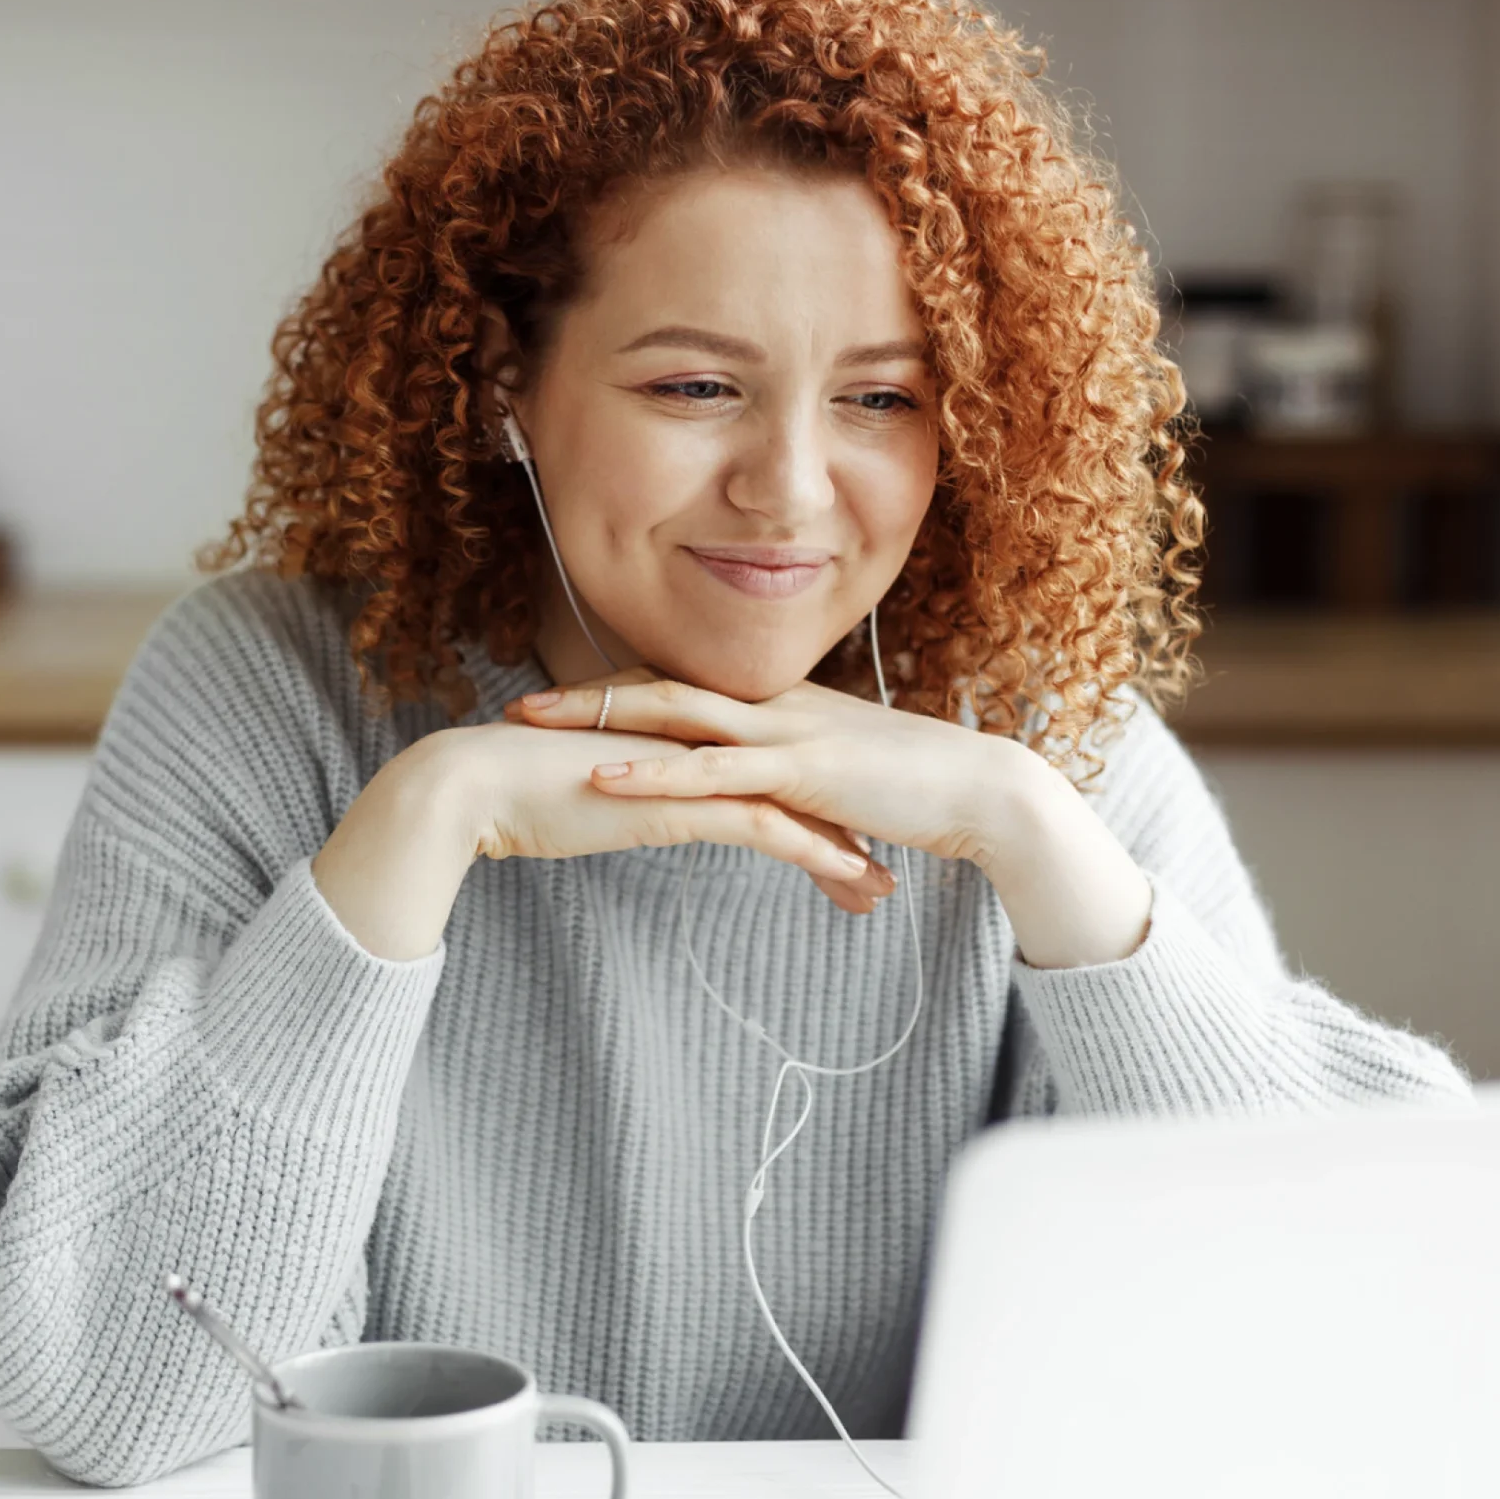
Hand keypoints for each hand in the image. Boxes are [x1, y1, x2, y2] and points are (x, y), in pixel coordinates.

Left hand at [498, 665, 1026, 911]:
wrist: (980, 791)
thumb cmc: (918, 789)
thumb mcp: (844, 783)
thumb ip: (800, 790)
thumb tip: (771, 812)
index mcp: (778, 706)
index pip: (683, 689)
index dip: (619, 695)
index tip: (562, 706)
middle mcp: (771, 705)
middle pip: (659, 686)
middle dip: (585, 696)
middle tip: (518, 708)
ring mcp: (782, 732)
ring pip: (672, 713)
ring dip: (597, 718)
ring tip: (533, 726)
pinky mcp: (798, 771)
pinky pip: (711, 768)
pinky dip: (653, 771)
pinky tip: (603, 778)